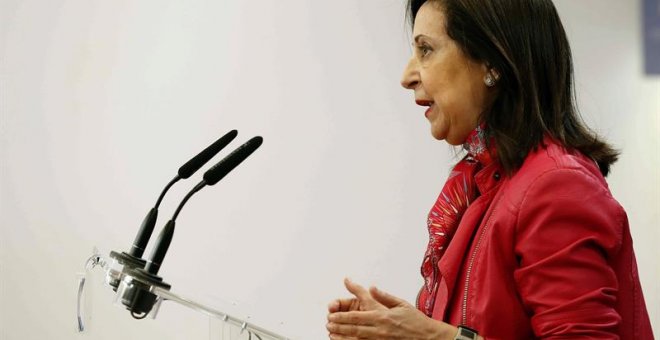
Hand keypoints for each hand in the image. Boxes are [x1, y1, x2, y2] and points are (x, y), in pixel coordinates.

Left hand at [326, 278, 456, 339]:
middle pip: (354, 326)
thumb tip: (371, 287)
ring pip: (357, 337)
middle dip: (339, 324)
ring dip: (342, 335)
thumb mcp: (401, 304)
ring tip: (331, 332)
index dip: (344, 312)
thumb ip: (384, 296)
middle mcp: (380, 328)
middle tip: (328, 322)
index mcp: (383, 315)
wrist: (429, 337)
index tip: (334, 310)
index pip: (360, 310)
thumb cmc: (416, 321)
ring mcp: (381, 339)